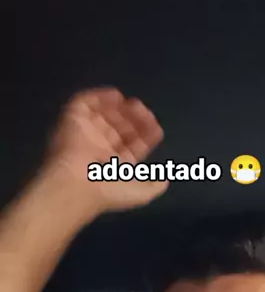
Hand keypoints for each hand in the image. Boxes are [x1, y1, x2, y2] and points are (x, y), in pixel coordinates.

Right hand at [44, 87, 168, 215]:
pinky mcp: (71, 120)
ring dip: (120, 107)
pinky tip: (115, 97)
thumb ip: (155, 187)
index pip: (131, 145)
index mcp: (112, 165)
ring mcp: (84, 133)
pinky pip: (84, 102)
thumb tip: (165, 179)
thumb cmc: (108, 191)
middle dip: (134, 119)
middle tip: (143, 112)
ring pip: (104, 114)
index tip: (156, 128)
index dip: (144, 135)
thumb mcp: (141, 194)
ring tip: (134, 105)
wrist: (77, 184)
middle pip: (119, 127)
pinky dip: (100, 97)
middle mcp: (98, 148)